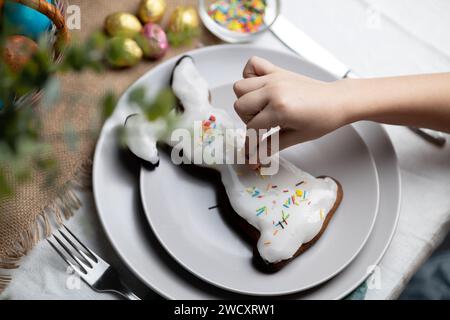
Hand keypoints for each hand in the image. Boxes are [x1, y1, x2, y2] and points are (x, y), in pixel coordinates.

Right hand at [233, 56, 350, 156]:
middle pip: (240, 105)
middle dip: (248, 119)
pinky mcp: (277, 71)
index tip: (252, 150)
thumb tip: (255, 157)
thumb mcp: (296, 137)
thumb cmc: (323, 119)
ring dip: (246, 100)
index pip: (251, 127)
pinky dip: (250, 75)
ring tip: (260, 108)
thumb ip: (270, 146)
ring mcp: (274, 78)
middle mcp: (273, 90)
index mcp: (280, 108)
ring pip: (241, 86)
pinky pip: (252, 64)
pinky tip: (259, 87)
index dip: (251, 141)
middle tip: (262, 125)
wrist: (338, 101)